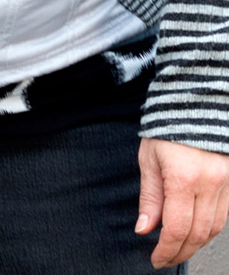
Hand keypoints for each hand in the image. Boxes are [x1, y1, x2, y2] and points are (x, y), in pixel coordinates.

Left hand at [136, 138, 228, 268]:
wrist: (194, 104)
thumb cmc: (167, 128)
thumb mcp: (149, 160)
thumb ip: (149, 197)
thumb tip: (144, 229)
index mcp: (184, 178)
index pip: (177, 228)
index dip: (166, 250)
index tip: (156, 259)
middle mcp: (211, 183)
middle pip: (198, 233)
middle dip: (180, 252)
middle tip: (165, 259)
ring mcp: (227, 182)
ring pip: (215, 228)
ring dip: (196, 243)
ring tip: (178, 249)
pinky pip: (225, 214)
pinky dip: (209, 228)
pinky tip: (195, 231)